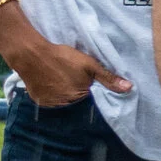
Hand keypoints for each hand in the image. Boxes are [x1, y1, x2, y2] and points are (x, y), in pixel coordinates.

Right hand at [0, 18, 129, 106]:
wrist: (31, 54)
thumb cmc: (63, 58)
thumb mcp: (89, 65)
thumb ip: (108, 78)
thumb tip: (129, 88)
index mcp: (79, 98)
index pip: (91, 104)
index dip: (92, 96)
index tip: (90, 88)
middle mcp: (64, 106)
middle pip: (77, 105)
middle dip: (80, 97)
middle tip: (74, 83)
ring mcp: (49, 105)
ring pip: (63, 104)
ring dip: (66, 97)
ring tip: (63, 83)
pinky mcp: (38, 101)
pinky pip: (50, 102)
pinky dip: (54, 96)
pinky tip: (54, 84)